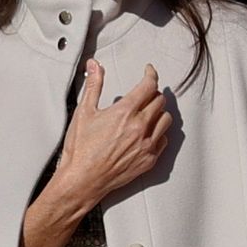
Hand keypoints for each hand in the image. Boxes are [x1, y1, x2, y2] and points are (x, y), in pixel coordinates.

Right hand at [52, 59, 170, 212]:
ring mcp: (146, 145)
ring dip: (159, 113)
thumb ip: (94, 86)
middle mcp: (140, 127)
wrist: (82, 180)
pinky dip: (158, 133)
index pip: (149, 85)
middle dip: (152, 94)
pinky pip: (163, 140)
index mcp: (125, 112)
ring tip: (148, 113)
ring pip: (166, 120)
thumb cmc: (81, 150)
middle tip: (145, 94)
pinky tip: (147, 133)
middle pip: (160, 101)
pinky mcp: (148, 160)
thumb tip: (94, 66)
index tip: (148, 72)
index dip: (150, 74)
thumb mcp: (84, 113)